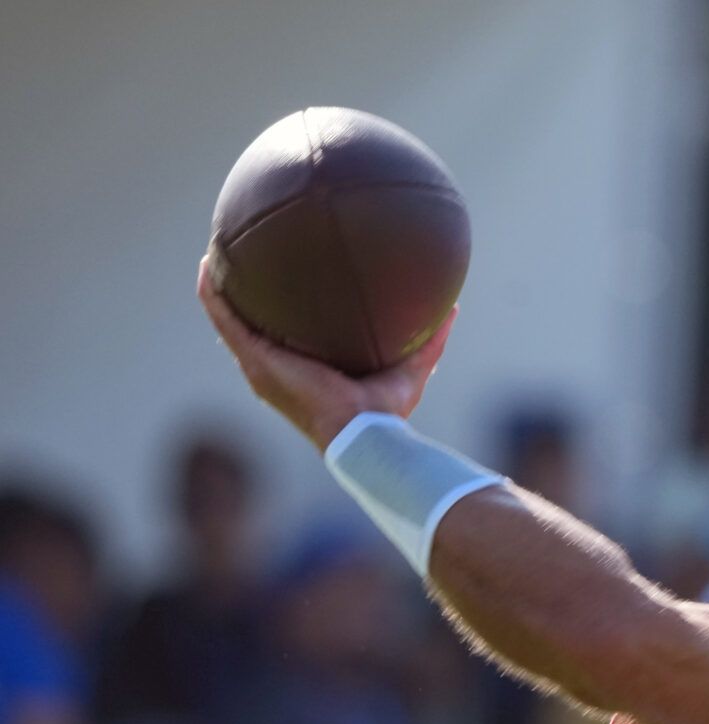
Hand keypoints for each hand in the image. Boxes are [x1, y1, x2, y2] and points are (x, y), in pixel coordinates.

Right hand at [196, 255, 455, 450]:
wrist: (362, 434)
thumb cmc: (384, 413)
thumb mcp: (410, 368)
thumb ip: (429, 340)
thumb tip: (452, 308)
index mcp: (304, 375)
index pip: (285, 342)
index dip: (280, 317)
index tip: (282, 286)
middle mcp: (275, 371)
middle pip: (251, 331)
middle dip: (246, 299)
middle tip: (244, 263)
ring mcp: (261, 367)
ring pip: (229, 322)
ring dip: (218, 290)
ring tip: (214, 256)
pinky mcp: (256, 360)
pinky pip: (225, 320)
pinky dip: (213, 293)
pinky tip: (208, 265)